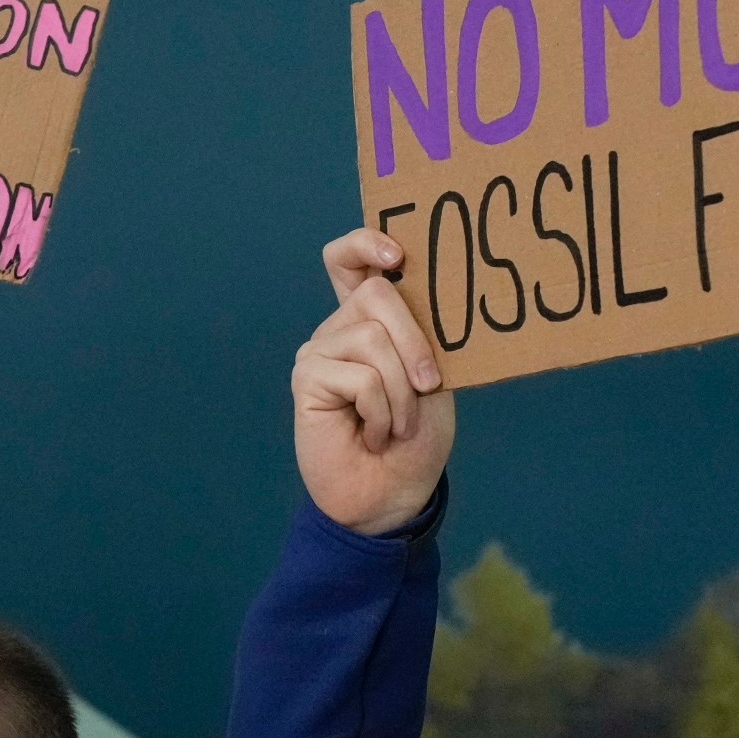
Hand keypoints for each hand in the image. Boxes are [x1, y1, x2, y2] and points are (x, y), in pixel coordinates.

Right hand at [293, 229, 454, 534]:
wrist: (392, 494)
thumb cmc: (416, 436)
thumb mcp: (432, 376)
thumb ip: (420, 334)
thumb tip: (420, 290)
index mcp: (369, 320)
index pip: (348, 260)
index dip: (366, 243)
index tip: (397, 256)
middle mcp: (339, 327)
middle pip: (377, 293)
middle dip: (415, 340)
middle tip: (430, 386)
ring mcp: (319, 351)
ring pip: (373, 339)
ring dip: (402, 392)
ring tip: (398, 424)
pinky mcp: (307, 378)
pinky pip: (360, 376)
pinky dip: (382, 411)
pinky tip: (374, 434)